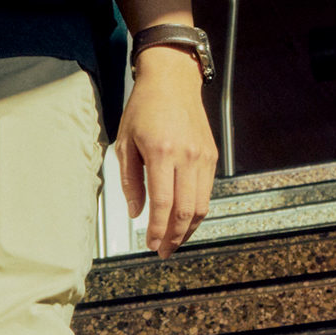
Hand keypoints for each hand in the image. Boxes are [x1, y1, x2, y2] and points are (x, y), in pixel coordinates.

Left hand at [114, 47, 216, 257]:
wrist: (172, 82)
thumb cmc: (144, 109)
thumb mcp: (124, 144)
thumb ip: (130, 181)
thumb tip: (136, 212)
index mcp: (161, 154)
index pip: (162, 205)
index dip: (158, 231)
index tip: (151, 246)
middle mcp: (187, 157)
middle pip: (185, 210)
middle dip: (175, 237)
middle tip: (164, 252)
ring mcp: (203, 157)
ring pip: (201, 204)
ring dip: (188, 228)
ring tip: (174, 241)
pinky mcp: (211, 156)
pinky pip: (207, 191)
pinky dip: (196, 210)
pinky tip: (184, 219)